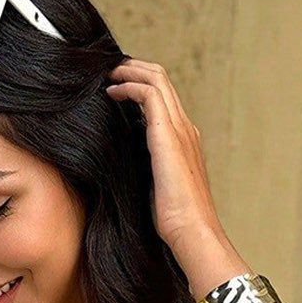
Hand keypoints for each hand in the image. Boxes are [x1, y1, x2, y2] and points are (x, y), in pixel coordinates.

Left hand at [105, 57, 227, 261]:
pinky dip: (129, 86)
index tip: (118, 89)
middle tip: (110, 72)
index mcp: (185, 142)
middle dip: (134, 70)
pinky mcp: (168, 135)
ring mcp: (180, 130)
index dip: (142, 87)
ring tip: (108, 74)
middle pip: (162, 81)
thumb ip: (148, 172)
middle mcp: (186, 129)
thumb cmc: (176, 222)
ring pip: (157, 79)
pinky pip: (149, 94)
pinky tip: (112, 92)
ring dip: (130, 71)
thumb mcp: (157, 189)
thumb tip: (125, 169)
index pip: (165, 100)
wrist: (193, 232)